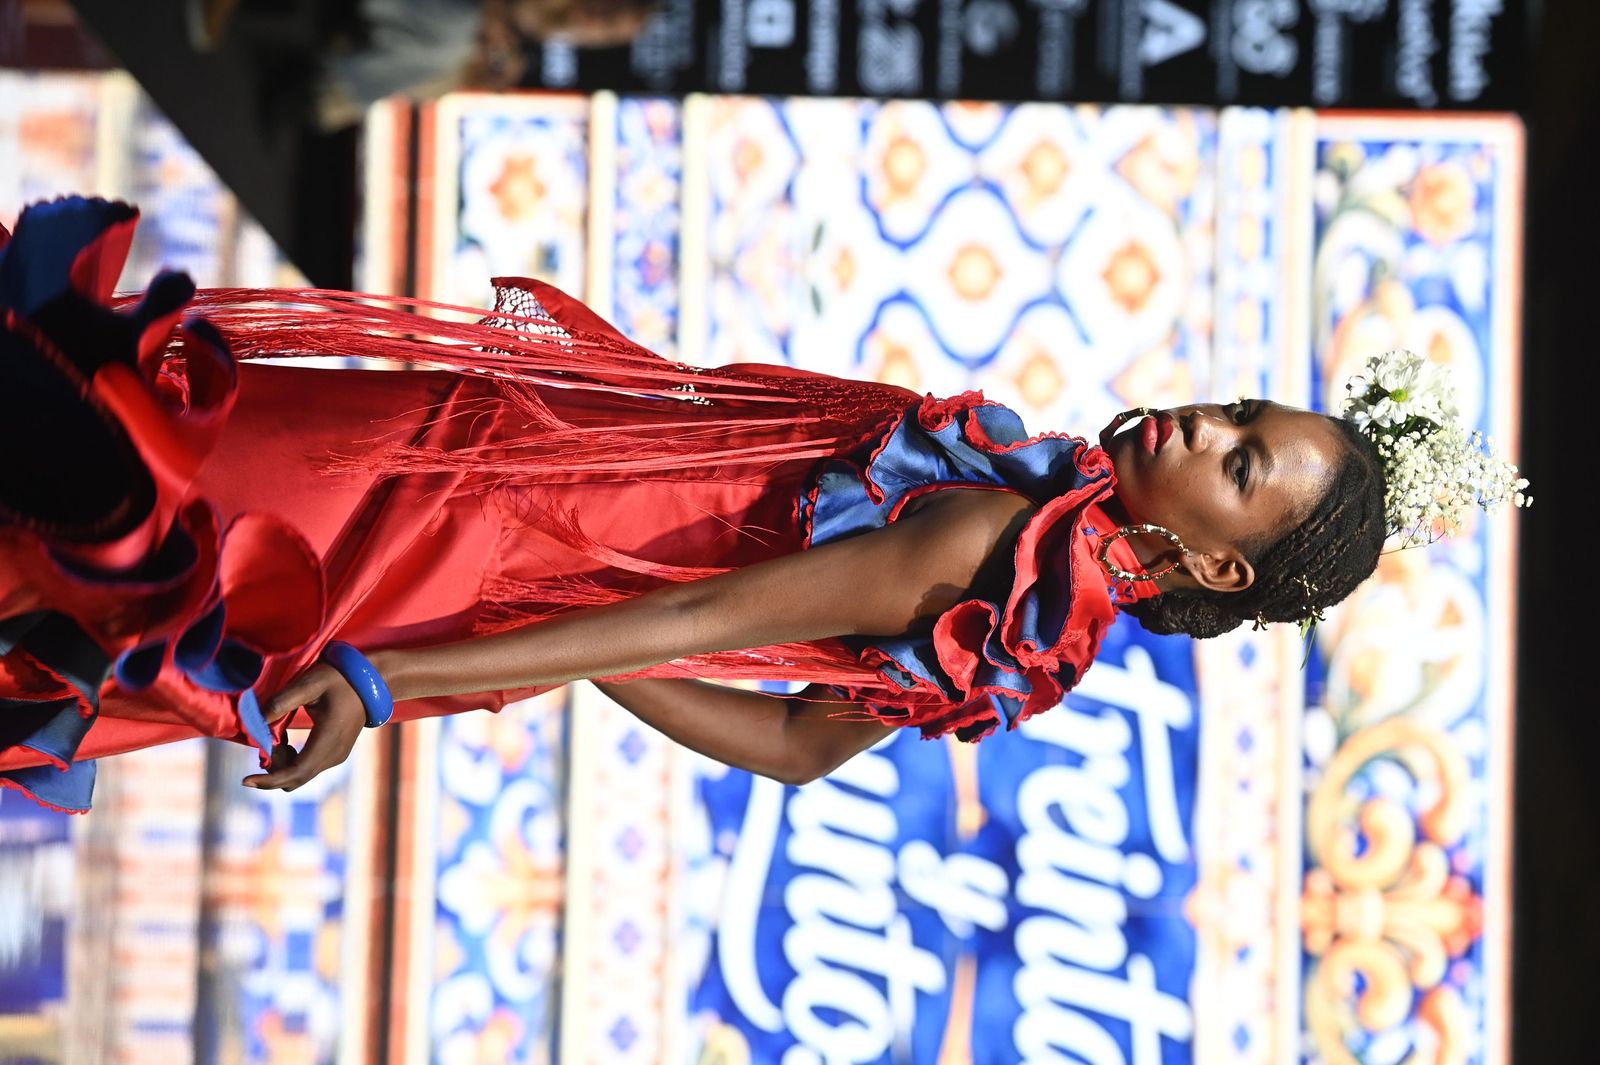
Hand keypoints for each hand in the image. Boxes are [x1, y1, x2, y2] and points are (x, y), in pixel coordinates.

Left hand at [241, 663, 365, 791]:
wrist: (370, 682)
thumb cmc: (339, 678)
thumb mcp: (311, 682)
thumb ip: (283, 700)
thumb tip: (257, 721)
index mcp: (329, 738)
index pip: (297, 772)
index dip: (269, 780)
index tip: (246, 779)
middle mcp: (334, 754)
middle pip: (295, 779)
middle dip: (272, 768)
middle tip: (266, 741)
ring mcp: (336, 757)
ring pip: (300, 777)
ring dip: (280, 764)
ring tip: (278, 737)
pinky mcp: (335, 756)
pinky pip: (306, 769)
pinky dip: (290, 762)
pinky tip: (287, 741)